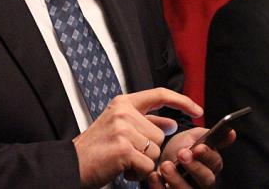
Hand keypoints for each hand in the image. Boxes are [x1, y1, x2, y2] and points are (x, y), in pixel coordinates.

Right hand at [72, 88, 202, 188]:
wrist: (72, 162)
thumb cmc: (95, 147)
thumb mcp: (118, 126)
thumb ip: (144, 122)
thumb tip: (170, 123)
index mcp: (123, 103)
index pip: (158, 94)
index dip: (181, 100)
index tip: (196, 108)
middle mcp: (123, 112)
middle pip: (159, 134)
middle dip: (148, 150)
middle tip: (126, 152)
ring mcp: (123, 129)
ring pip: (155, 151)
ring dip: (143, 162)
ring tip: (122, 160)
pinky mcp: (123, 148)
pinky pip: (147, 165)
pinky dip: (137, 173)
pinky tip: (122, 168)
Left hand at [147, 127, 235, 187]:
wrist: (160, 157)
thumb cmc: (179, 148)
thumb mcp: (192, 137)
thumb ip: (208, 135)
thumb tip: (231, 133)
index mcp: (209, 165)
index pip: (215, 163)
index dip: (206, 156)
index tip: (197, 147)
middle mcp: (202, 181)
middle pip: (206, 180)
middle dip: (194, 167)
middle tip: (181, 154)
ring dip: (177, 180)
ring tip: (165, 166)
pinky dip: (160, 187)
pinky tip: (154, 176)